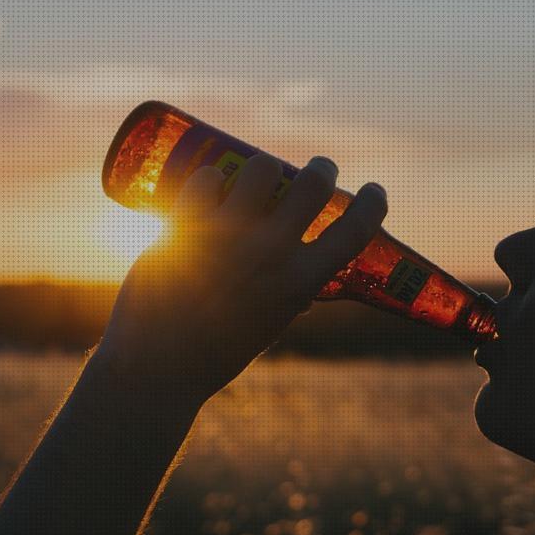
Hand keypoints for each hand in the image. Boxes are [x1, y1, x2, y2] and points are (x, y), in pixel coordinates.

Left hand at [94, 153, 386, 403]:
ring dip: (264, 168)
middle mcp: (271, 252)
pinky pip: (206, 179)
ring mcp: (229, 235)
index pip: (356, 230)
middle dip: (322, 168)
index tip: (375, 191)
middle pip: (313, 183)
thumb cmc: (217, 352)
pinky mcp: (187, 226)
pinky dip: (210, 179)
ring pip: (261, 169)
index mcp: (300, 282)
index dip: (372, 204)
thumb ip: (288, 299)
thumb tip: (305, 289)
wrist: (159, 366)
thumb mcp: (269, 325)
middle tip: (318, 170)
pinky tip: (209, 187)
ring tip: (256, 178)